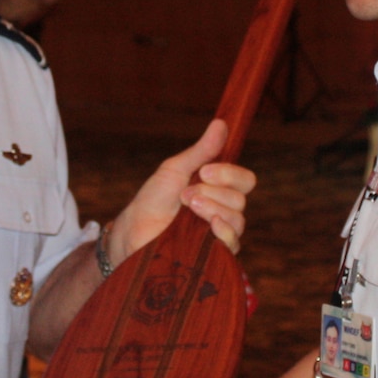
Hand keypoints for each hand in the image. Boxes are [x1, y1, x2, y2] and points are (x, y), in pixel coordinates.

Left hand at [109, 119, 256, 263]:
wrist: (133, 231)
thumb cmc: (153, 199)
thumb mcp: (176, 169)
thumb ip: (202, 151)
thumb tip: (221, 123)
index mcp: (218, 188)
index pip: (244, 180)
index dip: (229, 174)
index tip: (204, 171)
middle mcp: (223, 210)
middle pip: (240, 199)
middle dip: (213, 193)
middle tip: (186, 195)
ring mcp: (219, 233)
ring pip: (238, 219)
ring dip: (213, 209)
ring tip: (188, 208)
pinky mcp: (213, 254)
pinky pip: (233, 243)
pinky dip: (224, 231)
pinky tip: (210, 226)